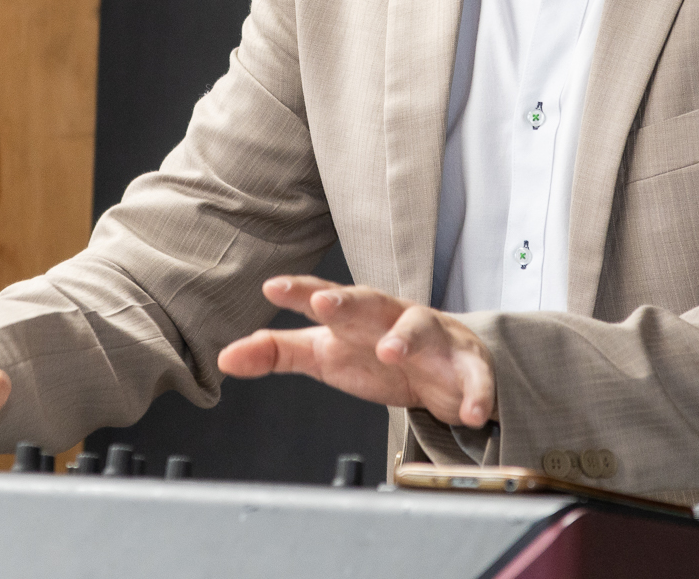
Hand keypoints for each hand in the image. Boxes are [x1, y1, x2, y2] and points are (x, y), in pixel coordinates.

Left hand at [216, 277, 496, 427]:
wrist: (443, 372)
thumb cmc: (375, 354)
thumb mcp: (323, 354)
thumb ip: (275, 352)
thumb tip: (224, 356)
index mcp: (355, 314)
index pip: (324, 297)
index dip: (300, 291)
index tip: (273, 286)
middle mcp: (391, 316)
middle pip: (370, 301)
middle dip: (348, 301)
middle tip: (325, 305)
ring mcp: (433, 337)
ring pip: (421, 327)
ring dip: (405, 337)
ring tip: (388, 351)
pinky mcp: (467, 365)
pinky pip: (474, 378)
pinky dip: (475, 394)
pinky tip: (471, 412)